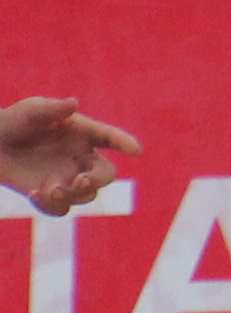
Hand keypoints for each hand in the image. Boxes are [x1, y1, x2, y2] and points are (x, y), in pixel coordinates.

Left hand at [0, 96, 135, 216]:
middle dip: (97, 181)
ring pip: (85, 196)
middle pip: (105, 174)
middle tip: (80, 182)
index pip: (110, 138)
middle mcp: (79, 157)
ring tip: (49, 191)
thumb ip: (52, 109)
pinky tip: (33, 194)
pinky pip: (60, 209)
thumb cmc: (12, 122)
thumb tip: (73, 103)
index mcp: (82, 133)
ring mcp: (65, 178)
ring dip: (72, 196)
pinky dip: (50, 206)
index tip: (136, 151)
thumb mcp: (31, 111)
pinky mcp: (47, 195)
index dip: (125, 142)